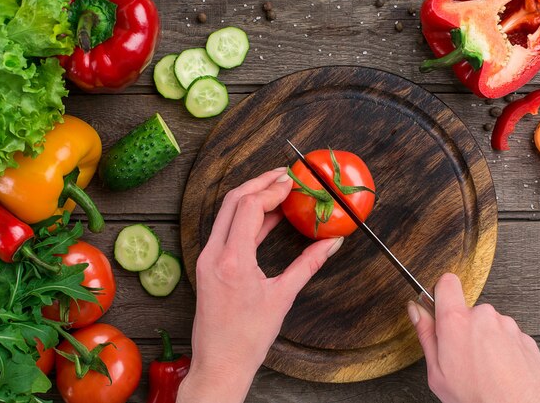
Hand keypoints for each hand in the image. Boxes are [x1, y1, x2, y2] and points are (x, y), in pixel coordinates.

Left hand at [178, 168, 343, 402]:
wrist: (220, 363)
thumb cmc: (248, 338)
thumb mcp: (282, 297)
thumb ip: (308, 264)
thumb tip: (332, 243)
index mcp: (232, 260)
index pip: (247, 207)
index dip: (271, 190)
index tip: (291, 183)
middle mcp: (213, 254)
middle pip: (232, 201)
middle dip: (258, 183)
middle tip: (284, 176)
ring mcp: (207, 259)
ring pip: (226, 213)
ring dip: (251, 198)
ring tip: (278, 191)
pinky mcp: (208, 265)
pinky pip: (226, 230)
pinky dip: (245, 218)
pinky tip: (267, 217)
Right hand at [408, 273, 539, 402]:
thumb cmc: (478, 398)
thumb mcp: (437, 372)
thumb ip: (426, 335)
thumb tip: (416, 311)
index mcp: (456, 321)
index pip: (446, 283)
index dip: (440, 293)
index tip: (438, 308)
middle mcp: (484, 316)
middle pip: (467, 311)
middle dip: (463, 328)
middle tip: (461, 357)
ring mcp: (507, 326)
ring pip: (488, 325)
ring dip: (484, 341)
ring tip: (483, 370)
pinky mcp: (525, 338)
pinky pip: (507, 337)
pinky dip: (502, 351)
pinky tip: (499, 372)